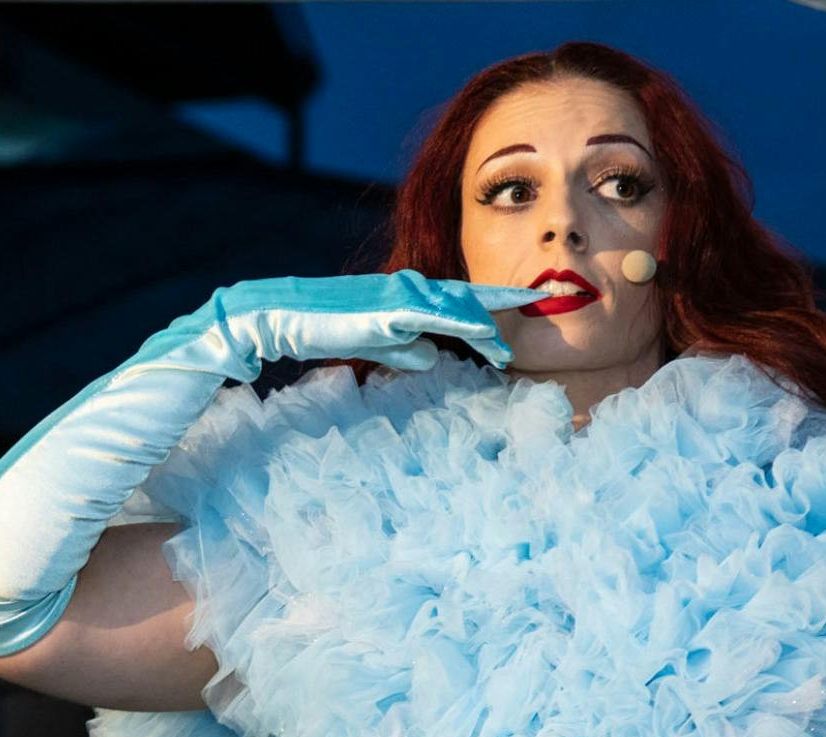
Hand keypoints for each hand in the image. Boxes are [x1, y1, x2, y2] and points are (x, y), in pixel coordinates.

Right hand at [169, 270, 545, 373]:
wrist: (279, 317)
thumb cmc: (322, 329)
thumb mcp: (375, 344)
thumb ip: (405, 349)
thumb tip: (435, 359)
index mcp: (405, 294)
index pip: (460, 294)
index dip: (497, 298)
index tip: (531, 300)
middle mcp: (408, 287)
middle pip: (470, 293)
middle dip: (508, 299)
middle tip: (546, 298)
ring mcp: (398, 295)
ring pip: (459, 305)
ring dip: (489, 322)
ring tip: (512, 343)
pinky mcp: (387, 308)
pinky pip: (437, 316)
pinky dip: (465, 323)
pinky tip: (486, 334)